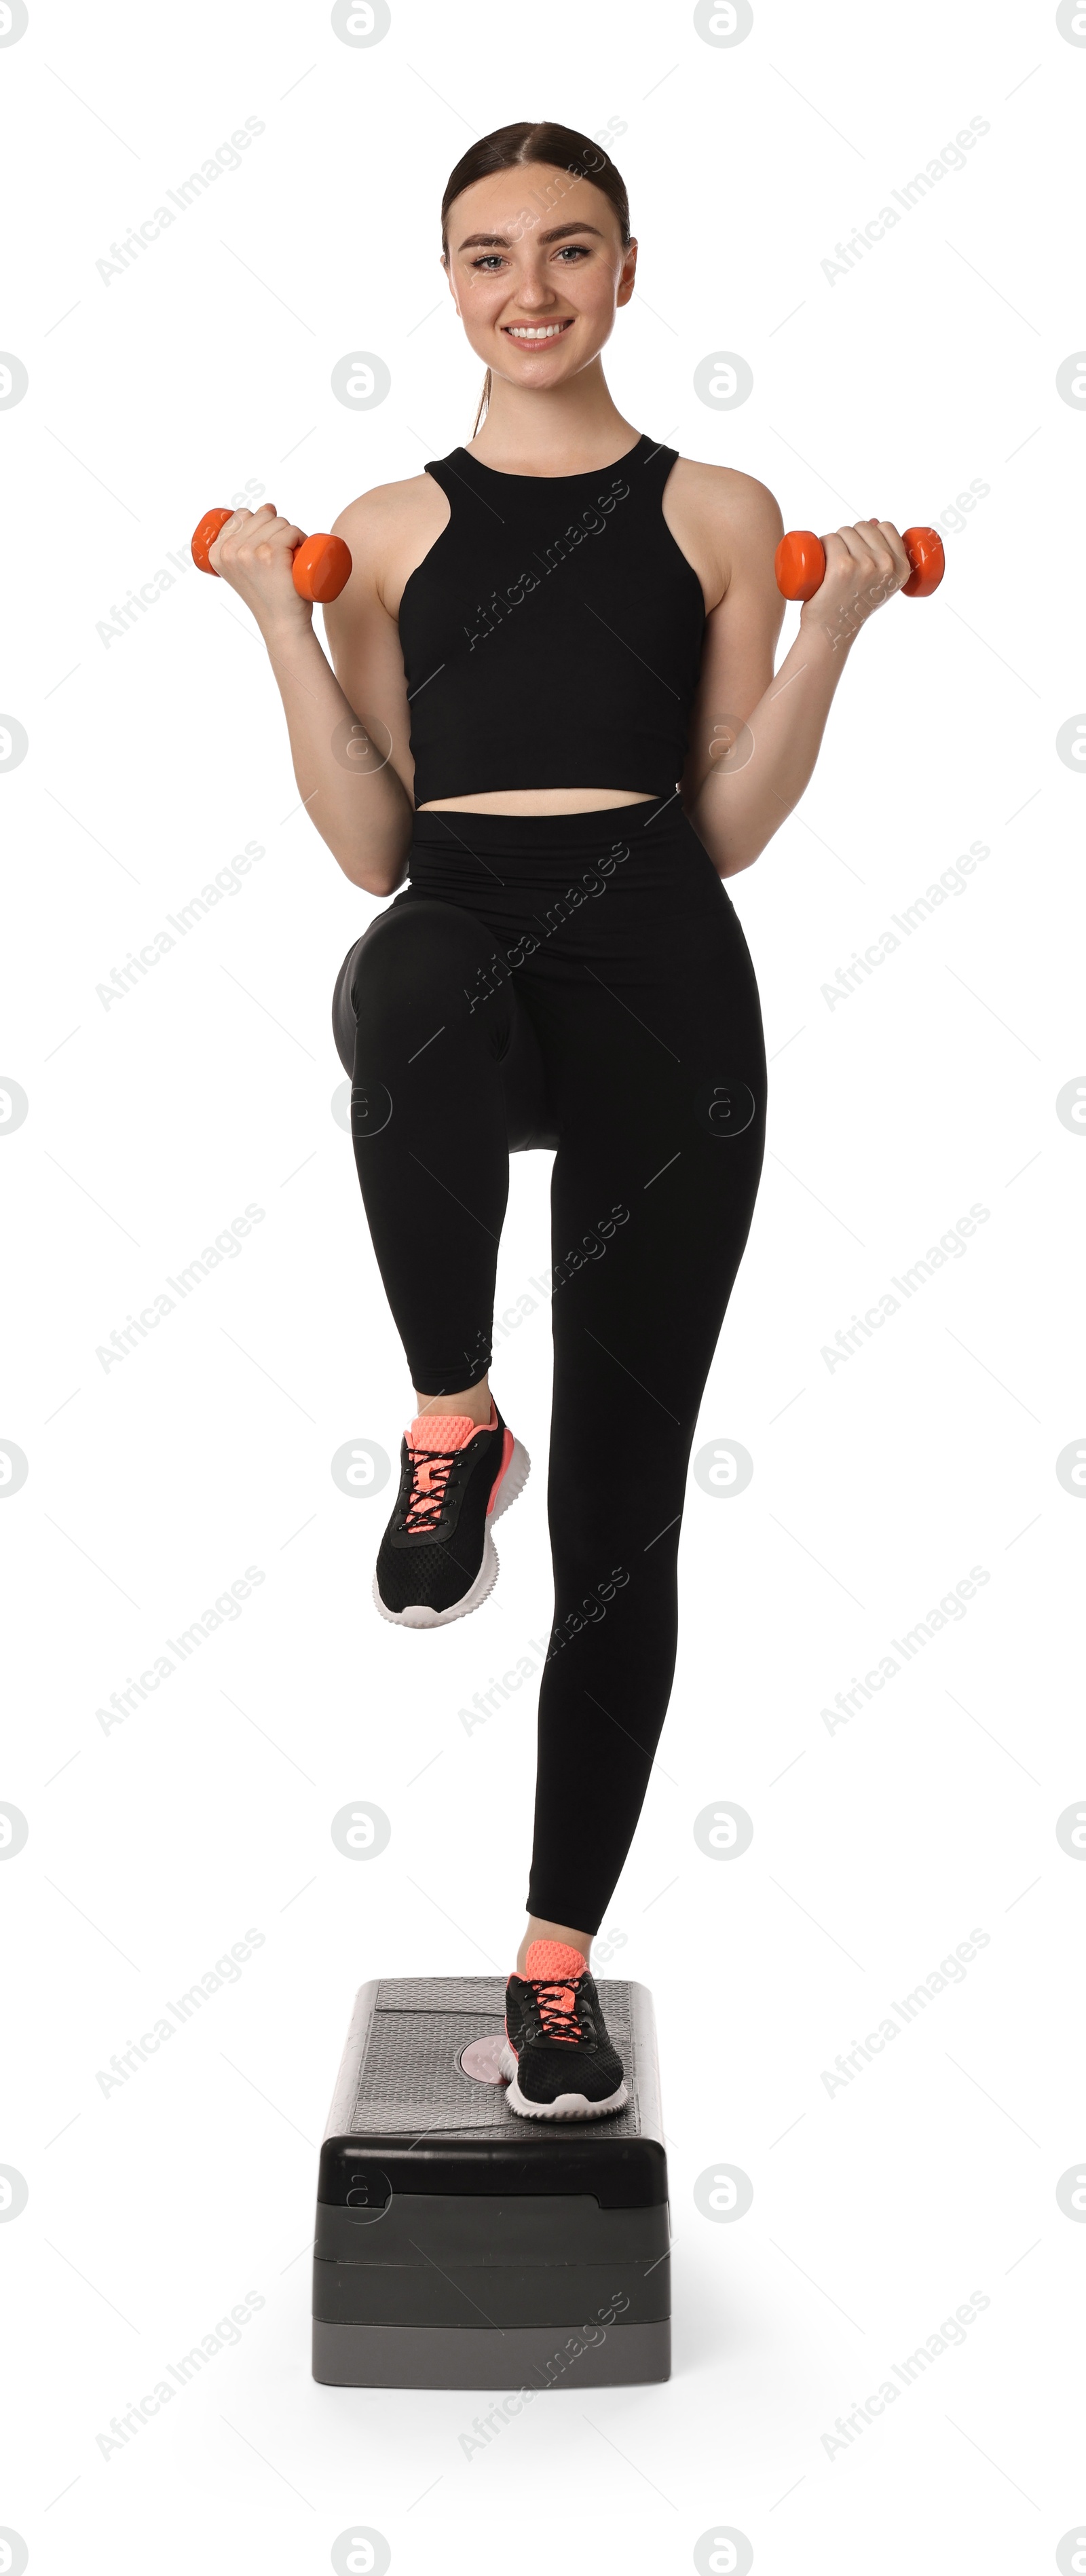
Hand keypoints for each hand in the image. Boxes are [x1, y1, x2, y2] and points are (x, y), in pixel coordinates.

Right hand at [208, 503, 310, 635]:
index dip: (260, 523)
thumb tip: (267, 506)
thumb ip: (245, 540)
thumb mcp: (246, 568)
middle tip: (283, 554)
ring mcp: (249, 552)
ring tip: (291, 557)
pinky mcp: (271, 554)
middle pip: (261, 516)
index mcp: (216, 553)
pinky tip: (301, 551)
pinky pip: (291, 531)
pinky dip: (300, 537)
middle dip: (278, 528)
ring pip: (279, 522)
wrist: (281, 624)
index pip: (242, 515)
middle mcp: (229, 551)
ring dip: (291, 534)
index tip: (267, 545)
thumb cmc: (268, 595)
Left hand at [800, 518, 911, 650]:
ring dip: (834, 540)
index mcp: (902, 569)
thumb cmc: (853, 604)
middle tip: (842, 560)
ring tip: (831, 563)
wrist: (832, 630)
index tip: (859, 549)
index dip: (869, 532)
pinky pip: (830, 539)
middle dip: (850, 536)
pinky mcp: (842, 568)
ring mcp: (865, 566)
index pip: (886, 527)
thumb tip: (874, 521)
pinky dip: (822, 543)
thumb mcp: (880, 583)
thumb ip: (885, 555)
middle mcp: (887, 566)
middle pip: (863, 526)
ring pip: (844, 531)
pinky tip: (821, 558)